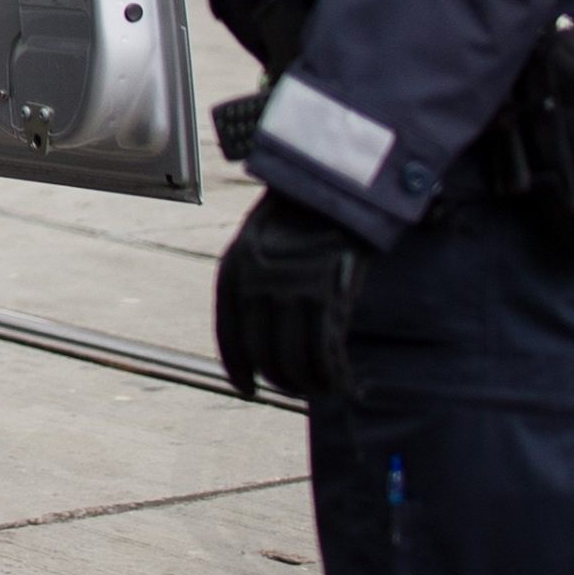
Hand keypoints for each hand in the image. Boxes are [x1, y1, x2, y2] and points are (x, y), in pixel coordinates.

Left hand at [215, 192, 371, 402]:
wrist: (332, 186)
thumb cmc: (299, 215)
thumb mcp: (260, 242)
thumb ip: (256, 283)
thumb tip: (263, 336)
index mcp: (234, 271)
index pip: (229, 336)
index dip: (238, 369)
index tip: (248, 389)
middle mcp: (255, 285)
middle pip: (265, 356)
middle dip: (283, 381)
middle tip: (301, 388)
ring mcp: (290, 291)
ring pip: (295, 363)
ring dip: (312, 386)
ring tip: (327, 388)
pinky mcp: (326, 295)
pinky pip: (326, 355)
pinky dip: (335, 377)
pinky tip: (344, 384)